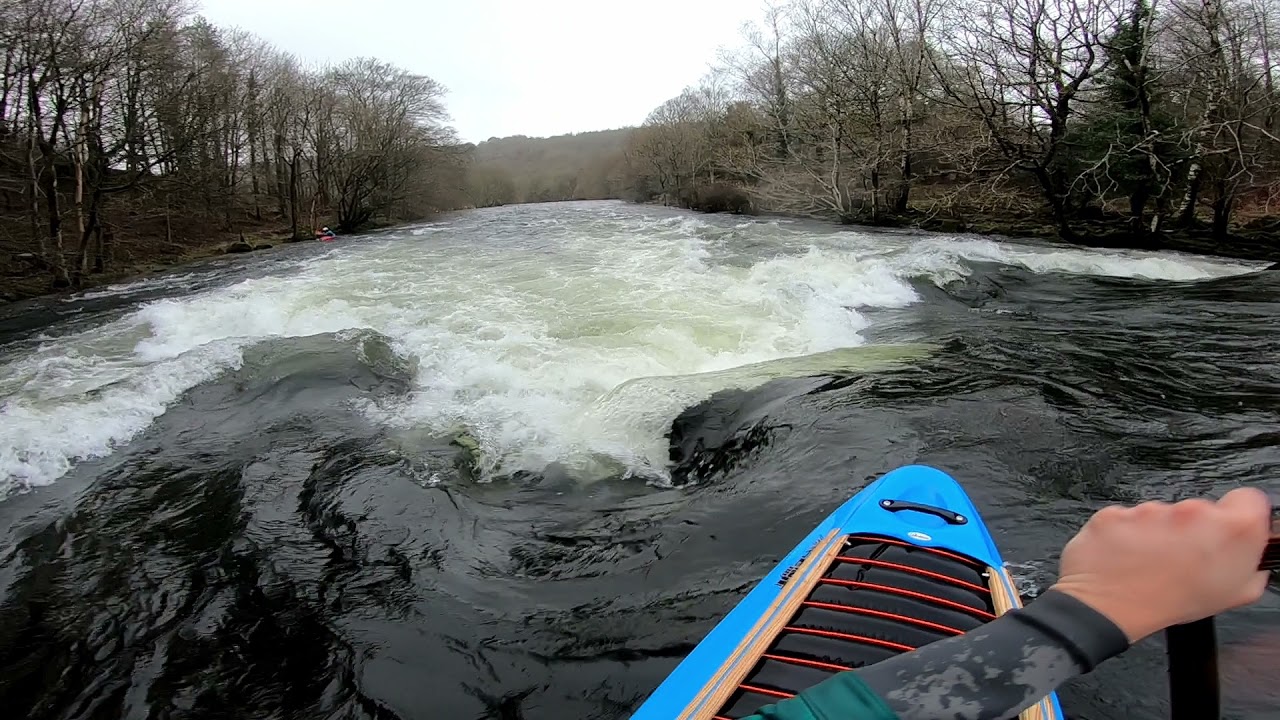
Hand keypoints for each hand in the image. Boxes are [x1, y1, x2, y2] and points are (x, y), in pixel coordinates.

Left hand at [1050, 487, 1271, 642]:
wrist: (1111, 607)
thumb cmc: (1172, 604)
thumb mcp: (1235, 595)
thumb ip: (1252, 567)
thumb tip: (1254, 560)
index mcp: (1231, 529)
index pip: (1250, 498)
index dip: (1242, 513)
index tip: (1230, 528)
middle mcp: (1193, 512)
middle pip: (1201, 509)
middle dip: (1195, 529)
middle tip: (1184, 557)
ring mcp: (1152, 509)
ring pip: (1161, 514)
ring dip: (1158, 532)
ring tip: (1151, 562)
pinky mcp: (1118, 510)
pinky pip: (1127, 518)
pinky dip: (1126, 533)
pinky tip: (1127, 556)